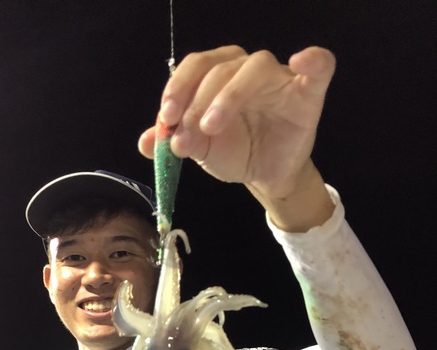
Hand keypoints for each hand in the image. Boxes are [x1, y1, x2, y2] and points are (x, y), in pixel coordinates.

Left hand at [139, 46, 335, 213]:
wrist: (265, 175)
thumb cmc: (234, 151)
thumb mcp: (198, 149)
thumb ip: (172, 140)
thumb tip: (145, 142)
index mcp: (218, 74)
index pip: (195, 67)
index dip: (178, 88)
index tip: (165, 118)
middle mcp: (246, 70)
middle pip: (220, 68)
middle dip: (196, 103)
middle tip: (186, 137)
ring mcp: (279, 78)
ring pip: (255, 68)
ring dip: (229, 96)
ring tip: (211, 128)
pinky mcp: (308, 93)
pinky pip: (319, 67)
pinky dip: (313, 60)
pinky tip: (301, 61)